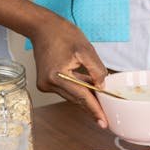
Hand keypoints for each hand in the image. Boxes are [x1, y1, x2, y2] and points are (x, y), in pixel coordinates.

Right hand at [30, 13, 108, 127]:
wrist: (42, 27)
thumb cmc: (62, 34)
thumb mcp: (85, 49)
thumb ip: (96, 70)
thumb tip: (102, 87)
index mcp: (57, 76)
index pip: (81, 97)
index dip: (95, 109)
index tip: (103, 122)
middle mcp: (48, 84)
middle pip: (76, 99)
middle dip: (92, 104)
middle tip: (107, 112)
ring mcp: (45, 84)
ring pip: (71, 95)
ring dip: (85, 95)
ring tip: (99, 95)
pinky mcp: (45, 82)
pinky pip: (66, 90)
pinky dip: (77, 88)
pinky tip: (87, 86)